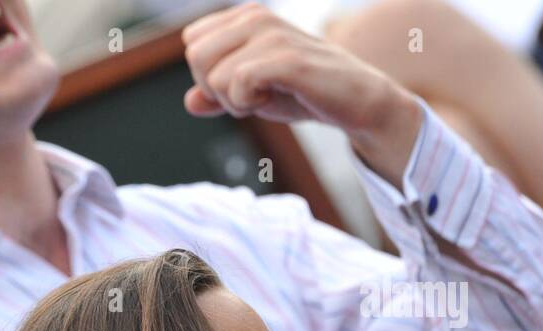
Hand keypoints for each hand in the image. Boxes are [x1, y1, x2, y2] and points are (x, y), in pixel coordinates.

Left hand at [181, 3, 422, 186]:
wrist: (352, 100)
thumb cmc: (301, 92)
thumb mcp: (249, 93)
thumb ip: (216, 96)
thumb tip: (189, 102)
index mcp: (246, 15)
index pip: (193, 42)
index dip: (207, 74)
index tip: (239, 83)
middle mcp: (257, 16)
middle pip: (196, 57)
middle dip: (214, 88)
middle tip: (250, 94)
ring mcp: (273, 34)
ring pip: (213, 75)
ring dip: (234, 101)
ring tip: (266, 96)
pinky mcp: (286, 58)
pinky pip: (237, 83)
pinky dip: (247, 103)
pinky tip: (272, 98)